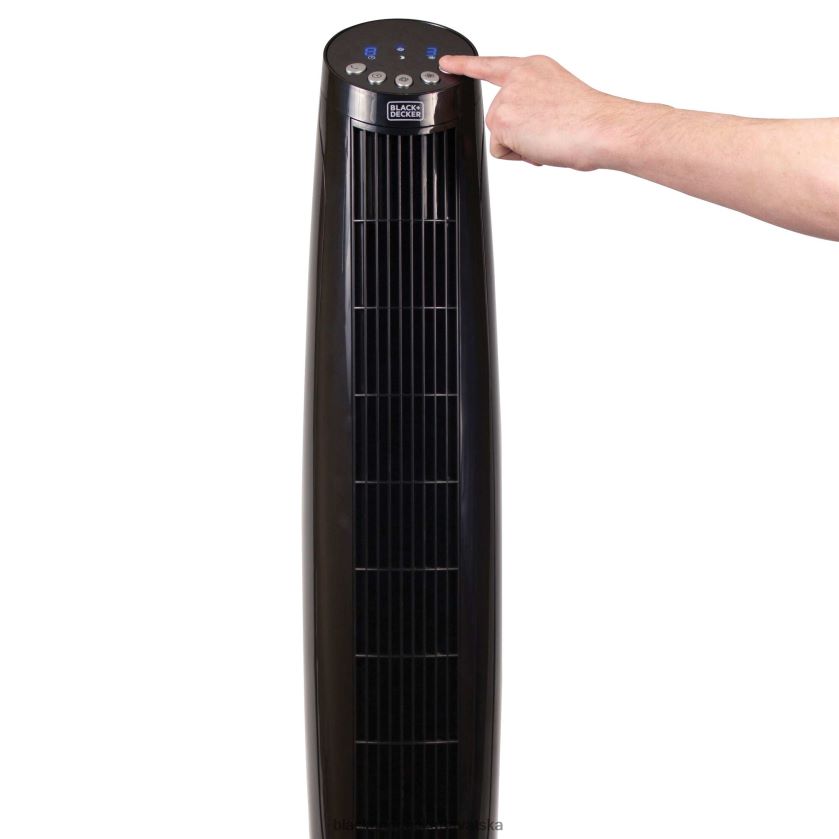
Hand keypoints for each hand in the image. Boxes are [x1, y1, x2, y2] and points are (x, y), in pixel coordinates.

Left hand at [438, 54, 659, 170]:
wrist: (599, 127)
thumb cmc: (590, 119)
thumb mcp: (558, 96)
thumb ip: (534, 102)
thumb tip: (528, 126)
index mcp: (533, 67)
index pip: (492, 65)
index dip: (465, 65)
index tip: (446, 63)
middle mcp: (518, 77)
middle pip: (498, 118)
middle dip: (518, 134)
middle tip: (548, 132)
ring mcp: (508, 98)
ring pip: (500, 136)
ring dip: (522, 146)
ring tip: (548, 136)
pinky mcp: (502, 120)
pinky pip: (501, 151)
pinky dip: (520, 155)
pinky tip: (541, 143)